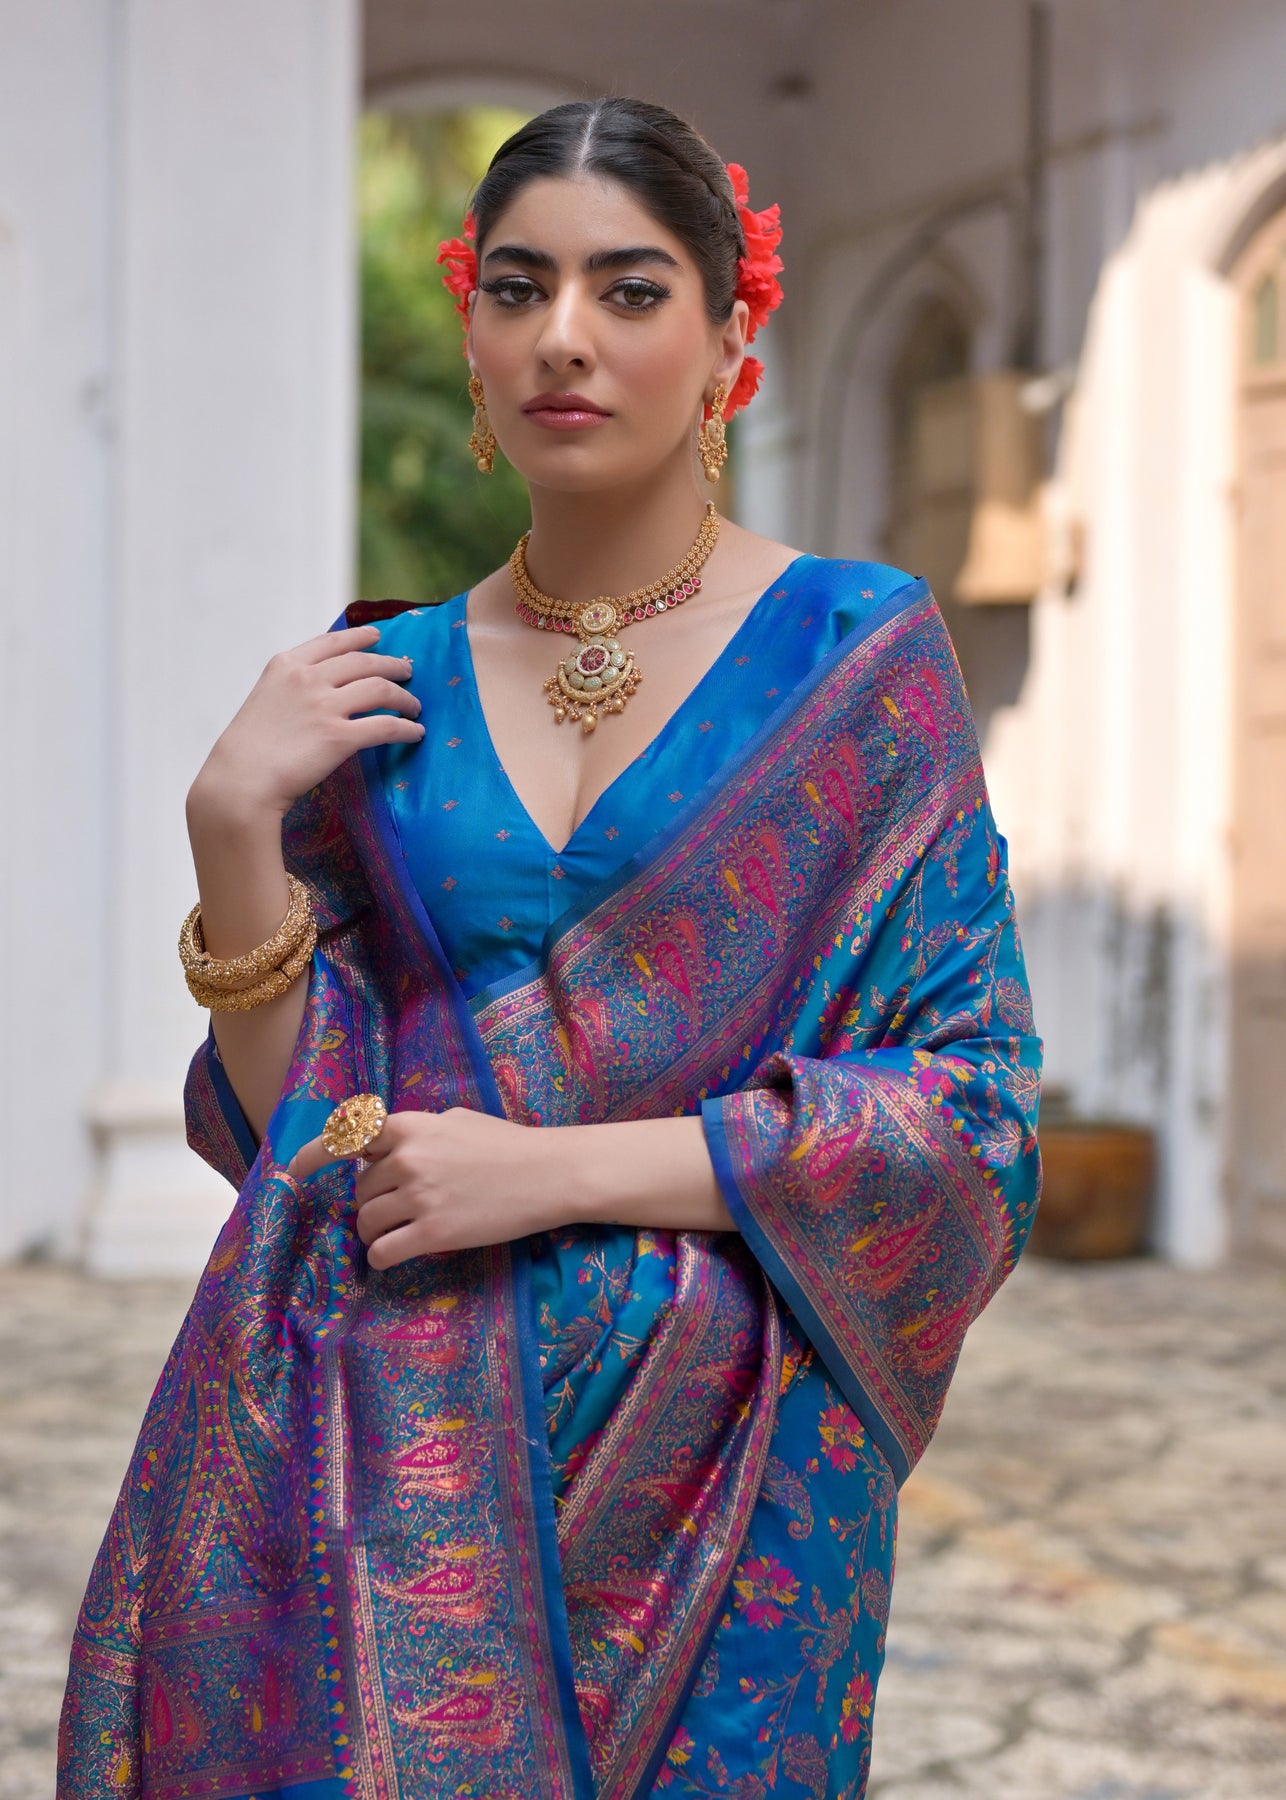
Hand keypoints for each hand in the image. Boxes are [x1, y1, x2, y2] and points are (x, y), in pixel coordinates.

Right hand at [191, 624, 424, 823]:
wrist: (240, 782)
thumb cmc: (246, 751)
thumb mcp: (264, 700)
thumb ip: (291, 689)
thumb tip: (320, 691)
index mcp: (286, 665)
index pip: (332, 642)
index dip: (360, 637)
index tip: (377, 636)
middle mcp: (307, 679)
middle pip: (364, 662)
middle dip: (391, 664)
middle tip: (407, 670)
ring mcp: (324, 706)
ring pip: (381, 689)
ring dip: (404, 696)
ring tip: (414, 705)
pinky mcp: (340, 737)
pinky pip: (386, 726)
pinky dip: (406, 728)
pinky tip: (415, 732)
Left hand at [288, 1108, 564, 1265]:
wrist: (550, 1174)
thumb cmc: (508, 1144)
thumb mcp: (456, 1121)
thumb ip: (416, 1133)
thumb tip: (383, 1149)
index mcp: (411, 1126)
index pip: (347, 1137)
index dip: (314, 1155)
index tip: (295, 1170)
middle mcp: (408, 1159)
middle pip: (361, 1189)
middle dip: (371, 1200)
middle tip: (396, 1206)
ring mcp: (419, 1198)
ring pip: (367, 1222)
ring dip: (373, 1231)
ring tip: (394, 1232)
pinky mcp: (433, 1234)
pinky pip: (383, 1252)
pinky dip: (381, 1257)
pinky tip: (393, 1255)